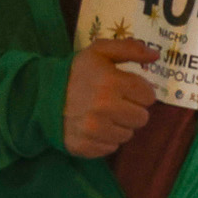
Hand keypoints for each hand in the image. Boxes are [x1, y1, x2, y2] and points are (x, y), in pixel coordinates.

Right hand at [63, 39, 158, 157]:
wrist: (41, 95)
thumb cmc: (76, 72)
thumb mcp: (100, 51)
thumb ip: (130, 49)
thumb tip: (156, 56)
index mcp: (111, 82)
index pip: (149, 96)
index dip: (140, 91)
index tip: (127, 88)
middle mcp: (104, 108)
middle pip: (142, 118)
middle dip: (133, 109)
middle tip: (117, 102)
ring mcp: (93, 130)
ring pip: (128, 135)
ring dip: (120, 125)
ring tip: (104, 114)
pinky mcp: (84, 146)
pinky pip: (111, 148)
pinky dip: (106, 139)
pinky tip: (94, 126)